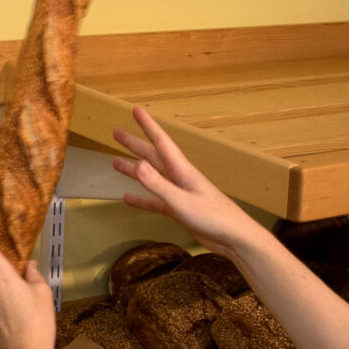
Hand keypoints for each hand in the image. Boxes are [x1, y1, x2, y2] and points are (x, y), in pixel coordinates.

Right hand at [111, 107, 261, 254]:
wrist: (233, 237)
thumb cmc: (213, 217)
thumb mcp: (181, 201)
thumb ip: (159, 184)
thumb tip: (137, 164)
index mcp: (182, 170)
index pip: (161, 142)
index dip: (148, 125)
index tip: (136, 110)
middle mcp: (179, 178)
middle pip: (152, 156)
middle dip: (134, 144)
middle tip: (116, 132)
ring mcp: (179, 194)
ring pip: (151, 177)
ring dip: (133, 169)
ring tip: (114, 163)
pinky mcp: (179, 209)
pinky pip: (155, 201)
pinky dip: (141, 199)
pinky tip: (128, 198)